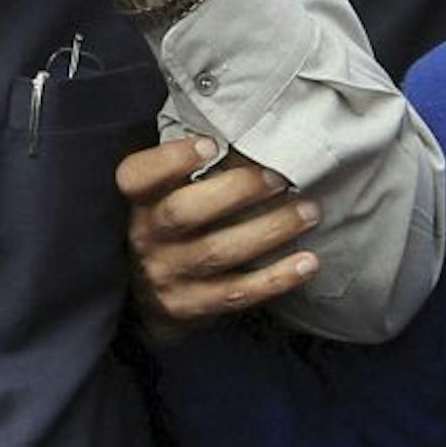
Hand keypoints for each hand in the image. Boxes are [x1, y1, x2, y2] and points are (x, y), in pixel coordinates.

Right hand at [118, 137, 319, 339]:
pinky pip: (238, 293)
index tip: (211, 144)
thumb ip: (194, 172)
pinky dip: (276, 278)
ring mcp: (168, 275)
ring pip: (218, 252)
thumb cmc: (171, 228)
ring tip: (309, 212)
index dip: (171, 159)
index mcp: (139, 201)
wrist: (147, 299)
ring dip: (270, 230)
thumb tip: (252, 140)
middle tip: (280, 179)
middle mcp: (147, 237)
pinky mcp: (192, 306)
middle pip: (184, 211)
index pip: (136, 177)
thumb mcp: (165, 197)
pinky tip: (307, 263)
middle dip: (237, 191)